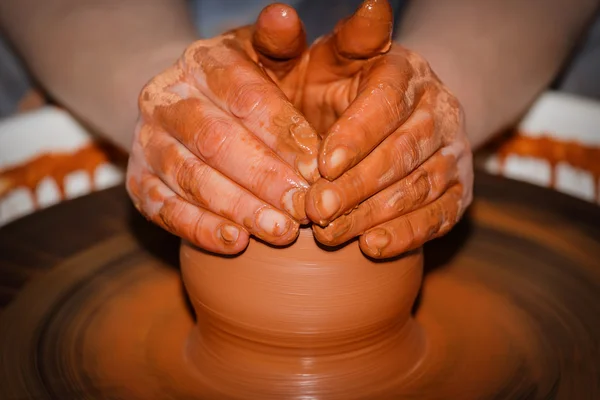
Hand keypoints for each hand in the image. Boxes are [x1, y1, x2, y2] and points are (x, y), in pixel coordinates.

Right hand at [126, 5, 320, 253]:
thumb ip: (283, 43)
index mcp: (203, 61)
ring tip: (282, 231)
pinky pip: (163, 208)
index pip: (244, 96)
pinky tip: (235, 243)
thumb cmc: (249, 86)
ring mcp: (147, 141)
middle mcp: (167, 97)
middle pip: (215, 140)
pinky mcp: (138, 181)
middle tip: (305, 207)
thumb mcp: (270, 57)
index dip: (283, 133)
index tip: (319, 165)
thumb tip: (285, 15)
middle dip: (264, 177)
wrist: (191, 107)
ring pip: (190, 177)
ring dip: (238, 208)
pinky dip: (198, 228)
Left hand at [302, 0, 473, 257]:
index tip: (322, 165)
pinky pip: (440, 214)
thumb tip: (290, 12)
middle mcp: (436, 106)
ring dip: (374, 214)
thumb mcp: (312, 64)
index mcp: (400, 70)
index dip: (356, 135)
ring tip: (331, 234)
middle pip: (404, 149)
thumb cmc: (335, 88)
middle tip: (316, 211)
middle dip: (358, 184)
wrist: (389, 116)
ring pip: (421, 185)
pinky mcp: (458, 188)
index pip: (384, 101)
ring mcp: (452, 149)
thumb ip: (294, 43)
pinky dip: (409, 233)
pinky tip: (373, 247)